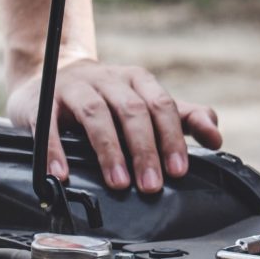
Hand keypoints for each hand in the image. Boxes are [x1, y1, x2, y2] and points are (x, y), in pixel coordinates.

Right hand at [7, 59, 222, 192]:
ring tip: (120, 183)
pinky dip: (56, 150)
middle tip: (152, 184)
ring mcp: (75, 87)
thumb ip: (184, 118)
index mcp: (138, 80)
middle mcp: (109, 79)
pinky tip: (63, 174)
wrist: (51, 74)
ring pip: (96, 115)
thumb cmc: (109, 98)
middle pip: (132, 110)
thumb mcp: (147, 103)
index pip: (162, 105)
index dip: (172, 138)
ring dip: (110, 150)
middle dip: (145, 150)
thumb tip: (216, 136)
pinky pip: (49, 125)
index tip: (179, 170)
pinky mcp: (43, 101)